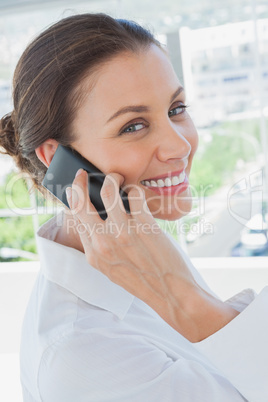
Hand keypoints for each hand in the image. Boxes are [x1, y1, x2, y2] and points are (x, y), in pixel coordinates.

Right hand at [66, 169, 238, 341]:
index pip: (73, 218)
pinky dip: (135, 189)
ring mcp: (123, 232)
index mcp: (93, 254)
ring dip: (111, 178)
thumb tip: (96, 222)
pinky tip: (137, 192)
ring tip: (116, 177)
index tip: (76, 188)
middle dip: (80, 182)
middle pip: (80, 201)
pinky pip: (135, 194)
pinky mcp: (144, 225)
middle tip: (84, 174)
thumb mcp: (111, 269)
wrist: (171, 293)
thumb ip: (100, 246)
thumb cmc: (143, 280)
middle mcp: (103, 242)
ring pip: (108, 190)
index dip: (72, 198)